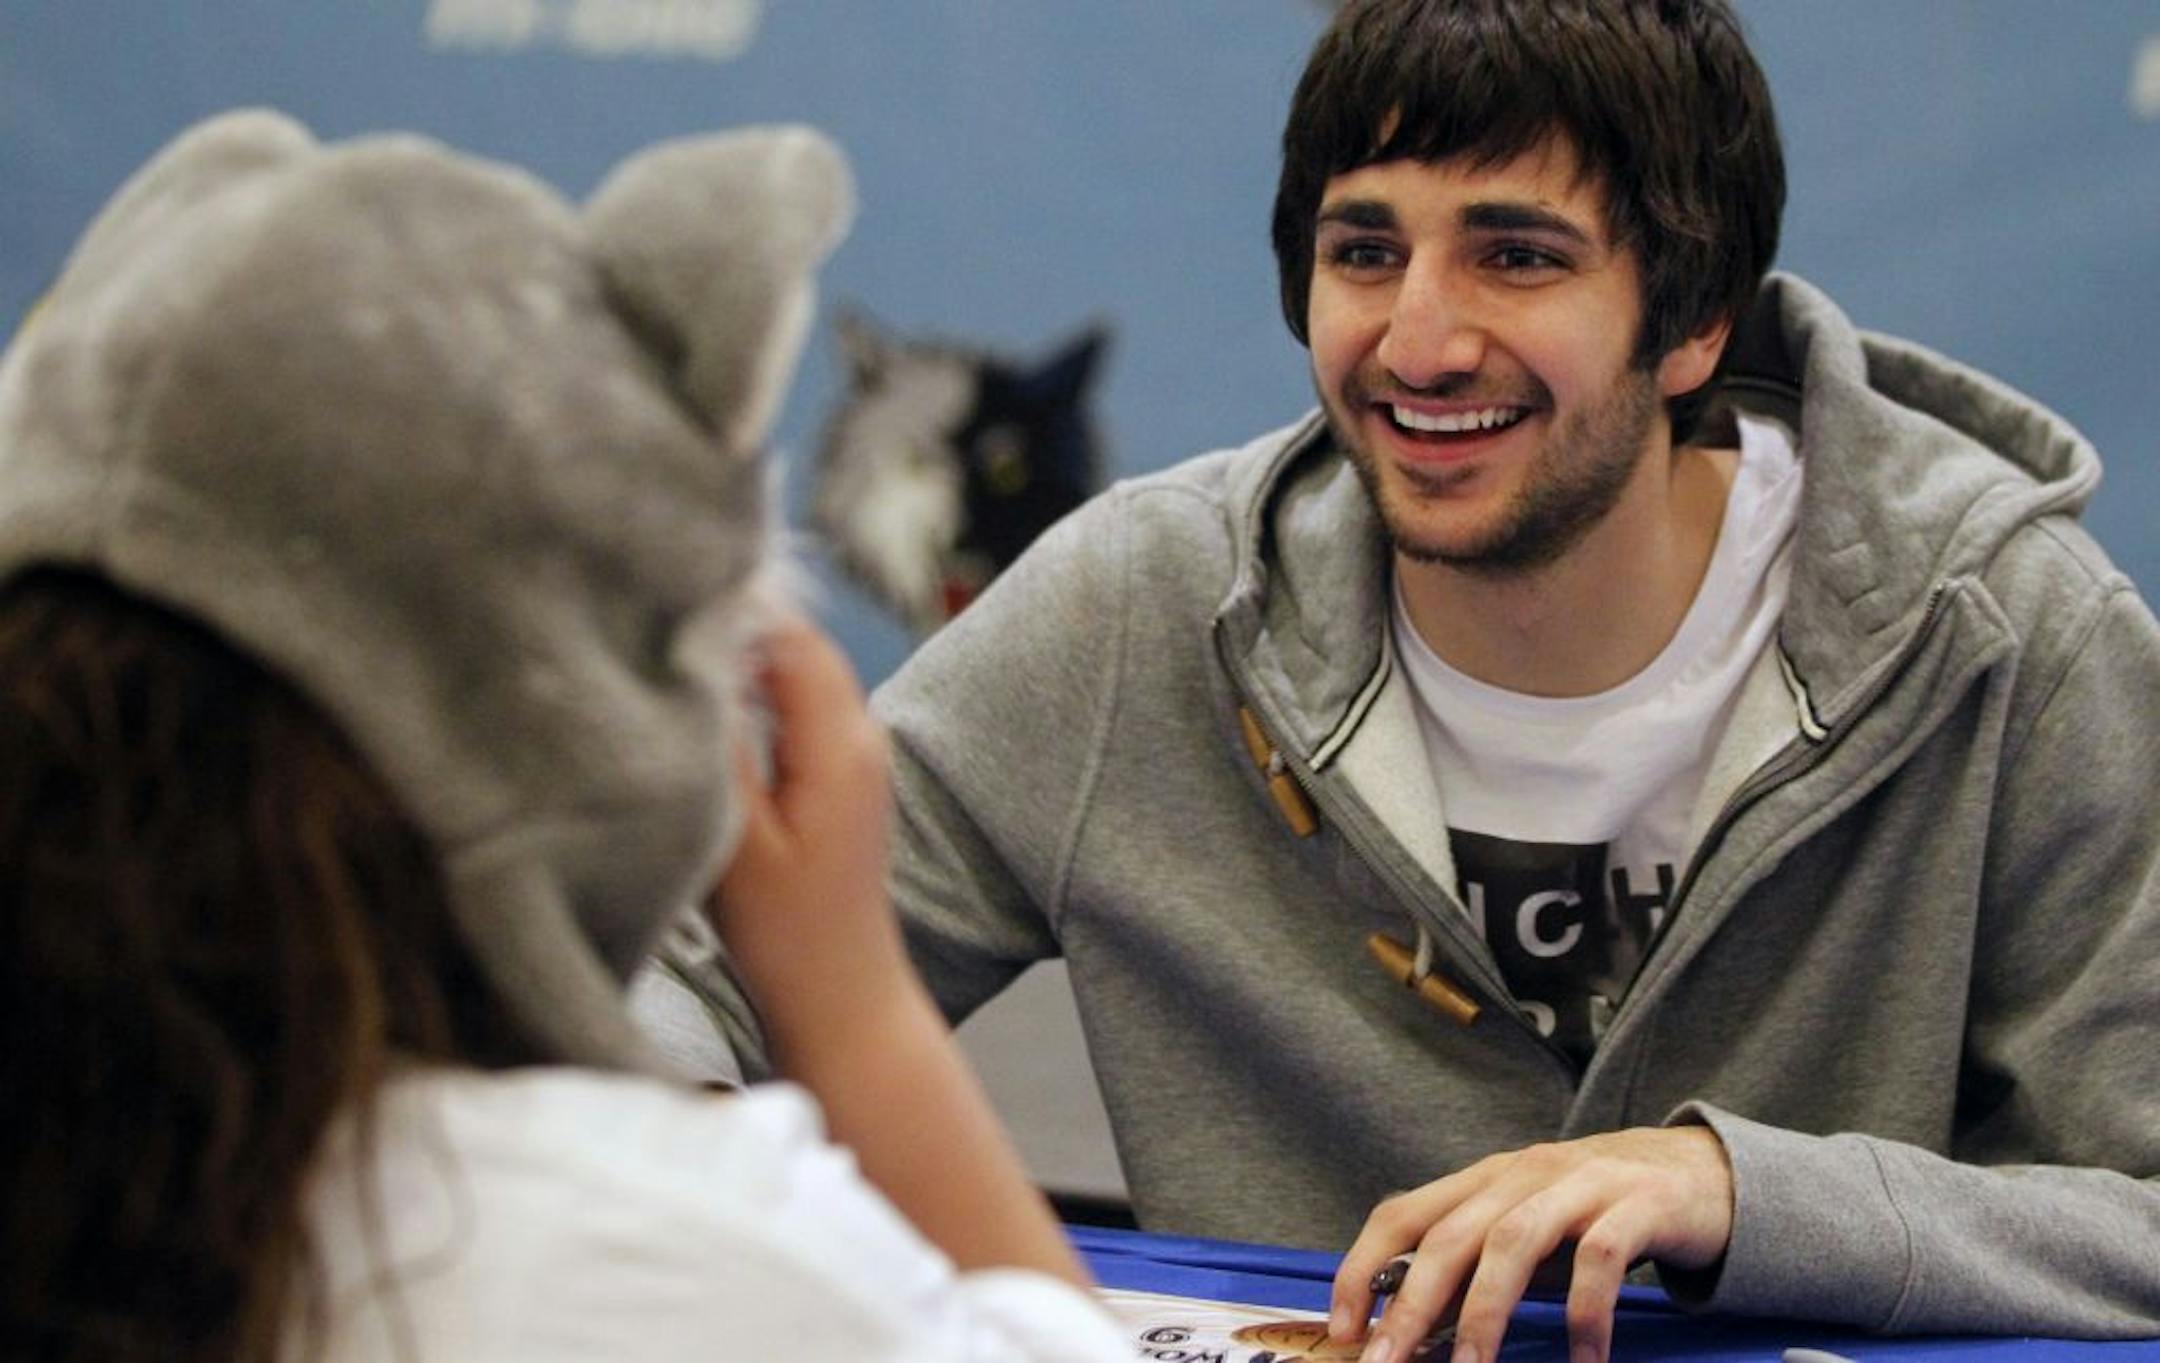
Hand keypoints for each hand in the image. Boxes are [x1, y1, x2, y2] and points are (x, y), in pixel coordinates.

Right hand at [703, 613, 908, 1047]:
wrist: (840, 998)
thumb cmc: (788, 935)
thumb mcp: (737, 840)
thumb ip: (719, 746)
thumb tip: (691, 662)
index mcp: (841, 742)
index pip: (789, 633)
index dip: (728, 603)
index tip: (660, 590)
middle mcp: (861, 734)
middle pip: (793, 642)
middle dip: (730, 621)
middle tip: (651, 609)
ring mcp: (855, 752)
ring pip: (793, 670)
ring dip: (739, 658)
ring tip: (666, 647)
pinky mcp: (838, 774)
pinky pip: (794, 704)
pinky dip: (751, 691)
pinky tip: (701, 702)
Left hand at [1328, 1127, 1732, 1362]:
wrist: (1703, 1173)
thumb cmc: (1600, 1213)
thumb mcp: (1530, 1231)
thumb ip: (1479, 1266)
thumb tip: (1414, 1326)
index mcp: (1487, 1180)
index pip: (1403, 1213)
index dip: (1362, 1266)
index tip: (1343, 1326)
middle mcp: (1525, 1174)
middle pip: (1451, 1235)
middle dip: (1412, 1303)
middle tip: (1387, 1361)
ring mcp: (1581, 1184)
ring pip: (1513, 1242)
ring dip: (1485, 1312)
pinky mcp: (1637, 1206)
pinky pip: (1600, 1262)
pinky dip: (1585, 1317)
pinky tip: (1583, 1362)